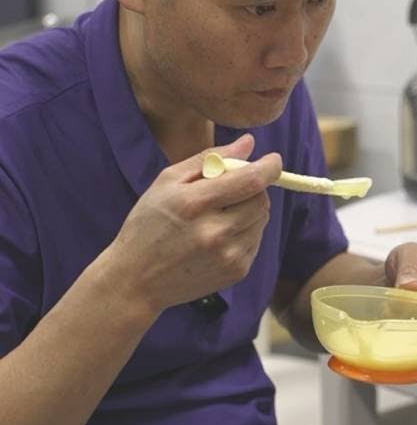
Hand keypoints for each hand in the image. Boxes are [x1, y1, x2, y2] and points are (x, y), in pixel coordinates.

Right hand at [103, 134, 280, 313]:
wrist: (135, 281)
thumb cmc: (147, 225)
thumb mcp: (167, 182)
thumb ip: (209, 159)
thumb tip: (249, 142)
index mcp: (194, 204)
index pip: (251, 180)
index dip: (269, 166)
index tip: (272, 159)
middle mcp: (214, 232)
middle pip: (261, 199)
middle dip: (252, 188)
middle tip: (230, 190)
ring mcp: (228, 255)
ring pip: (262, 219)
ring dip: (249, 210)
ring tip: (220, 215)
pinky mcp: (237, 271)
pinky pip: (257, 239)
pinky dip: (246, 231)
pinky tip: (220, 236)